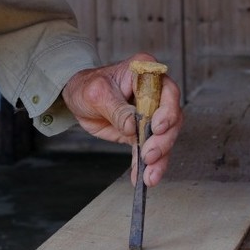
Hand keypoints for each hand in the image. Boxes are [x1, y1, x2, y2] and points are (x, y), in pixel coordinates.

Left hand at [59, 54, 181, 186]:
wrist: (78, 99)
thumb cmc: (87, 86)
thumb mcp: (96, 93)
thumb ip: (116, 109)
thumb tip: (133, 126)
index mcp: (145, 72)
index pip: (167, 91)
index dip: (167, 111)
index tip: (158, 127)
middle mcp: (154, 92)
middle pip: (171, 117)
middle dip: (163, 140)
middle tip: (150, 155)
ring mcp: (151, 114)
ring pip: (165, 138)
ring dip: (159, 159)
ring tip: (149, 176)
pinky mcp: (144, 132)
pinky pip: (150, 150)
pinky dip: (146, 166)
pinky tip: (142, 178)